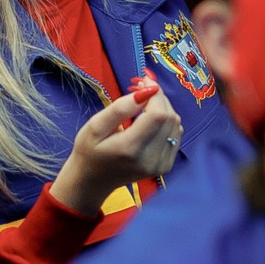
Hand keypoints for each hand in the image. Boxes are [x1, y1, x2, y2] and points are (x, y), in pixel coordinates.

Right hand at [50, 80, 183, 216]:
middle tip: (142, 89)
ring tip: (144, 104)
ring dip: (164, 108)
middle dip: (159, 98)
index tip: (143, 81)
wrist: (92, 182)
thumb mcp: (95, 126)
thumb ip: (120, 108)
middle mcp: (150, 159)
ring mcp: (160, 165)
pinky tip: (150, 121)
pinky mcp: (165, 166)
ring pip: (175, 124)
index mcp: (130, 148)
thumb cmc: (89, 151)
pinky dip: (166, 122)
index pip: (157, 114)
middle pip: (169, 118)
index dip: (155, 93)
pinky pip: (176, 135)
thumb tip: (146, 91)